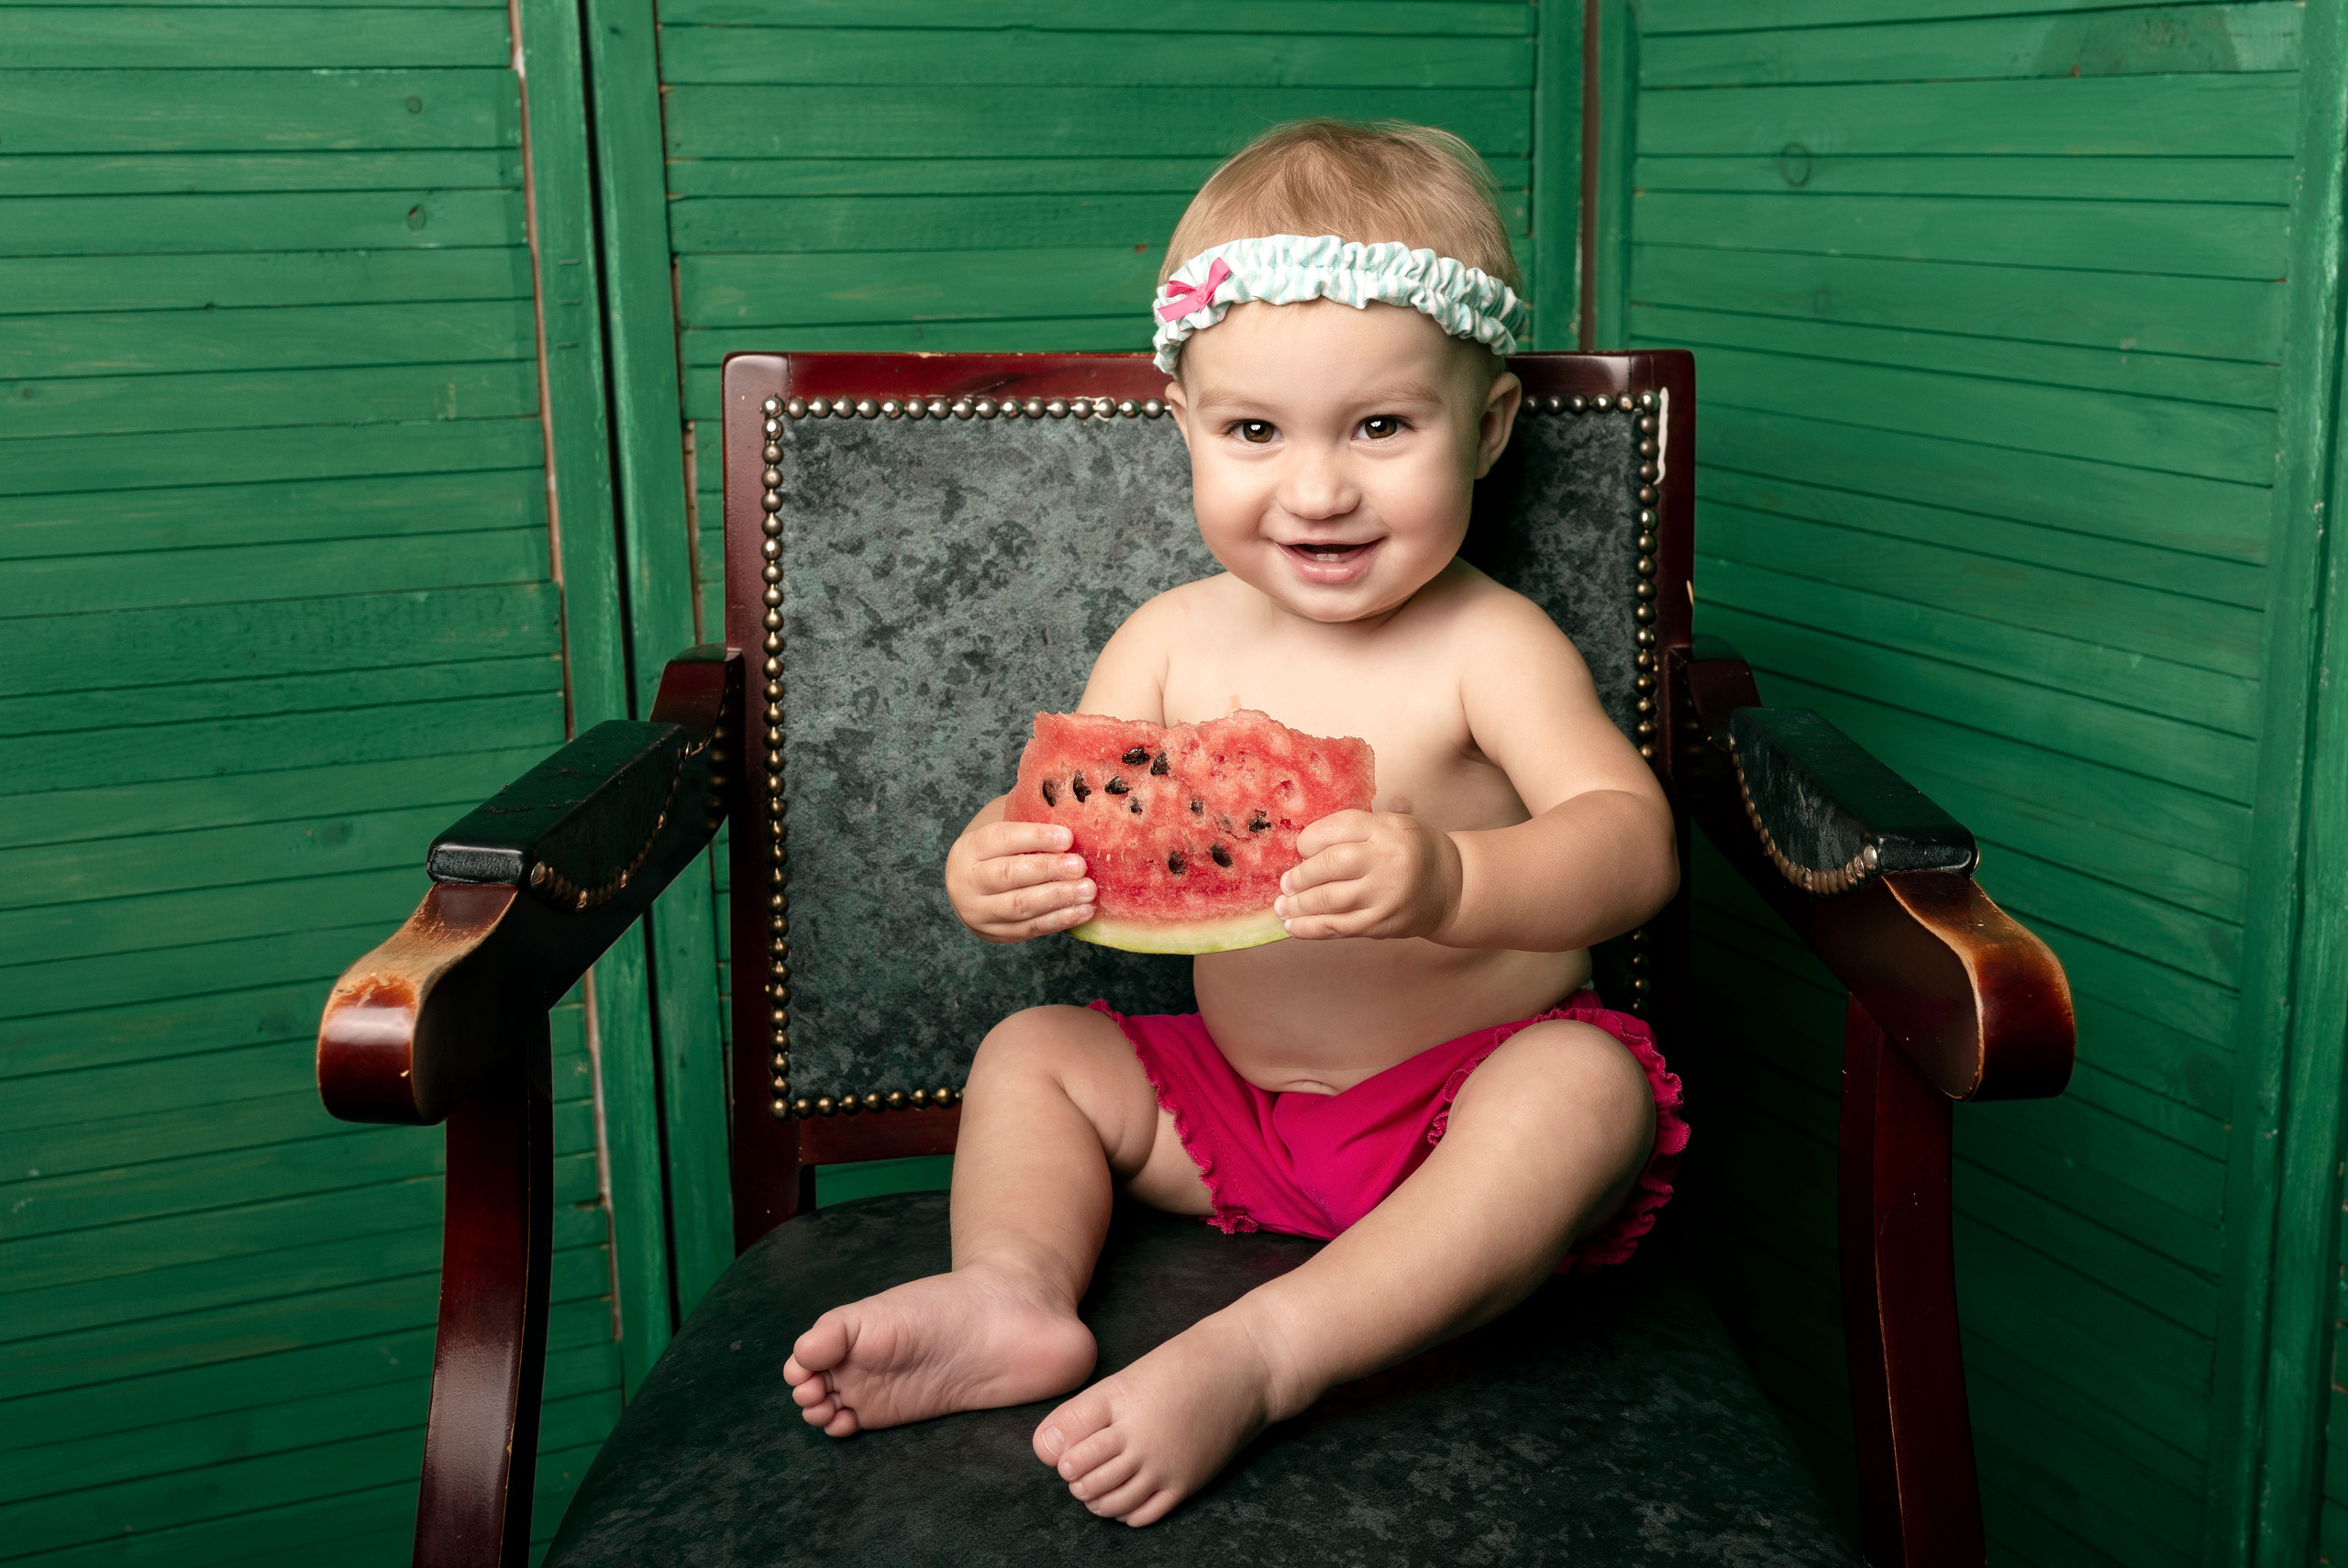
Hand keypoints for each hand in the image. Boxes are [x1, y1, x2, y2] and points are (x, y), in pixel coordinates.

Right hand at [946, 820, 1095, 942]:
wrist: (972, 889)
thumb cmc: (1000, 852)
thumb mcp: (1004, 828)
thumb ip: (1030, 819)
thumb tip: (1073, 812)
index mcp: (968, 849)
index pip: (1001, 839)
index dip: (1035, 837)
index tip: (1067, 837)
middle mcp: (966, 882)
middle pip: (1008, 874)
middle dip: (1048, 869)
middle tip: (1079, 866)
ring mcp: (978, 912)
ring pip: (1020, 905)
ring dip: (1058, 897)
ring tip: (1088, 889)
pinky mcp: (996, 934)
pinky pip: (1030, 928)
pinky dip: (1060, 919)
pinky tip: (1083, 910)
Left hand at [1272, 809, 1461, 940]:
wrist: (1453, 886)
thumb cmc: (1411, 851)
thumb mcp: (1391, 825)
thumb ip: (1353, 830)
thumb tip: (1300, 847)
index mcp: (1387, 828)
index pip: (1338, 828)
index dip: (1310, 839)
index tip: (1300, 848)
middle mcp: (1387, 860)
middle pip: (1331, 864)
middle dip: (1301, 875)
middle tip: (1285, 882)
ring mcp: (1385, 895)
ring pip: (1330, 900)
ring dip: (1299, 904)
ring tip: (1282, 905)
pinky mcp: (1381, 924)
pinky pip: (1339, 927)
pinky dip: (1311, 928)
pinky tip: (1293, 926)